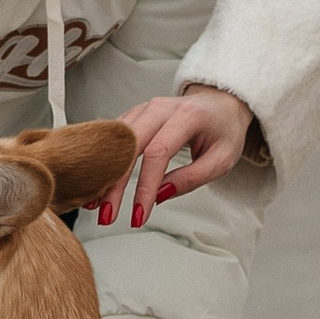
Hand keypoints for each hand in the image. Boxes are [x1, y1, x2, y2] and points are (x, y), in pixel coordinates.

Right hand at [100, 88, 255, 229]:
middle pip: (129, 147)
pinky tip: (99, 183)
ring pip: (115, 142)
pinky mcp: (134, 115)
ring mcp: (144, 108)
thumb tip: (160, 195)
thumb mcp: (222, 159)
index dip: (144, 186)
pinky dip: (104, 161)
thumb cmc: (223, 131)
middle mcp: (160, 107)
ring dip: (104, 174)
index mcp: (187, 116)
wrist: (220, 103)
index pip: (158, 153)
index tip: (139, 215)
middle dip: (115, 184)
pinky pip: (113, 137)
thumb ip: (191, 178)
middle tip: (108, 215)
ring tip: (96, 203)